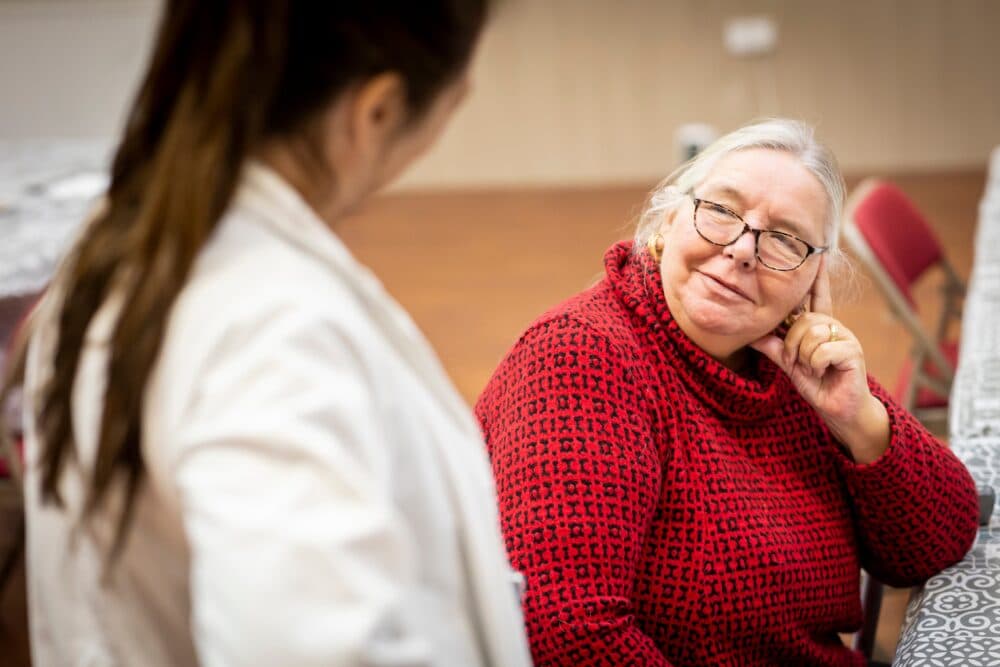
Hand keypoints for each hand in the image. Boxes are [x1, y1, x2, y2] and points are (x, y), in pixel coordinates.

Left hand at [750, 257, 889, 462]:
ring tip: (814, 369)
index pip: (817, 297)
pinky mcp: (853, 350)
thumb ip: (774, 347)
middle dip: (794, 345)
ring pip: (811, 334)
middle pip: (803, 320)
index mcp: (820, 326)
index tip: (818, 254)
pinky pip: (822, 350)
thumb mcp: (790, 364)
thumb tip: (753, 333)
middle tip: (801, 363)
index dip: (816, 278)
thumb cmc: (817, 384)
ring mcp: (846, 337)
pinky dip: (817, 364)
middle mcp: (834, 326)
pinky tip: (825, 371)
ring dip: (805, 357)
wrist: (838, 409)